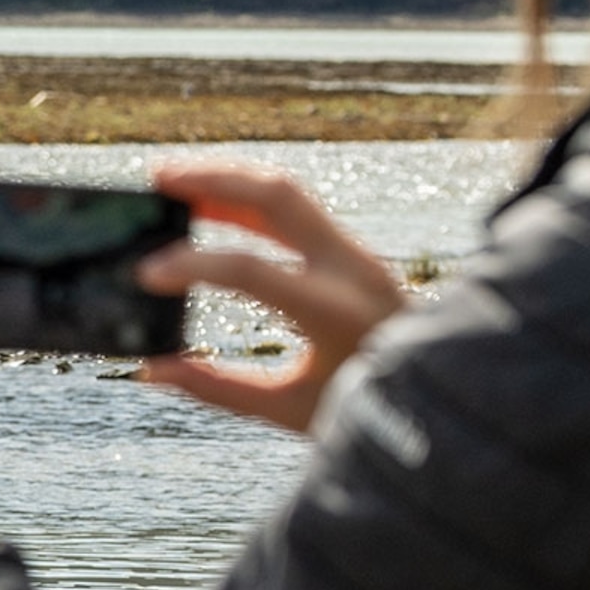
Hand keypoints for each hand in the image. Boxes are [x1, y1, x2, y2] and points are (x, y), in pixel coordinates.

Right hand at [136, 160, 410, 432]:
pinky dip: (251, 197)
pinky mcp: (354, 252)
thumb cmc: (366, 411)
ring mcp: (357, 254)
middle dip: (212, 180)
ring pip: (288, 191)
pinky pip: (298, 207)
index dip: (190, 266)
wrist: (443, 401)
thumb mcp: (287, 409)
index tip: (147, 273)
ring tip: (175, 179)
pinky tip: (214, 201)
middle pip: (275, 198)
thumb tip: (154, 370)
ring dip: (230, 178)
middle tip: (157, 178)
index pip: (249, 269)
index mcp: (333, 313)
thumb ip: (217, 388)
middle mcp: (350, 270)